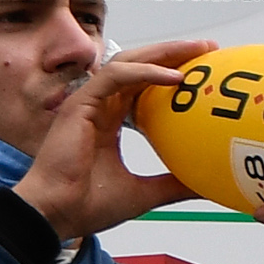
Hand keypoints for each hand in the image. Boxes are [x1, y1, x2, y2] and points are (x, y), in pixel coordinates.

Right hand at [0, 41, 208, 242]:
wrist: (56, 214)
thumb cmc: (86, 205)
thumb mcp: (144, 193)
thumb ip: (173, 184)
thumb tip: (207, 185)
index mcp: (109, 123)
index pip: (142, 86)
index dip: (171, 73)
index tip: (204, 70)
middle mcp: (99, 107)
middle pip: (138, 67)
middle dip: (172, 53)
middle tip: (207, 49)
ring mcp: (88, 103)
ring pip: (127, 63)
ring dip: (162, 53)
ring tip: (195, 50)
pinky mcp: (80, 104)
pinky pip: (115, 76)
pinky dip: (144, 72)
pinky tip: (173, 76)